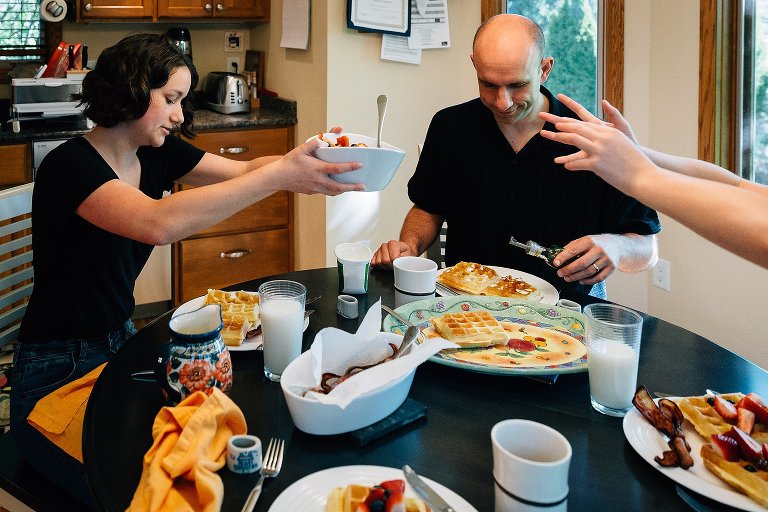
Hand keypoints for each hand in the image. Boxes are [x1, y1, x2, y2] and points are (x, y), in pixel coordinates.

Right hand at [267, 137, 364, 194]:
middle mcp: (317, 180)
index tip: (360, 165)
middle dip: (352, 187)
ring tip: (353, 188)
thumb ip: (313, 144)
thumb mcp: (301, 149)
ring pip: (333, 192)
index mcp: (317, 169)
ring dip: (344, 190)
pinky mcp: (311, 192)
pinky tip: (337, 188)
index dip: (350, 167)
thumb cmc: (289, 162)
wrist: (278, 177)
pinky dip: (334, 191)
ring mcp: (315, 188)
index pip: (337, 169)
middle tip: (363, 186)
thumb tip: (322, 140)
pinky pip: (325, 192)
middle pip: (339, 186)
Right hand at [371, 240, 416, 269]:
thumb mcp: (409, 254)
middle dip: (390, 265)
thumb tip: (400, 263)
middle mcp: (384, 246)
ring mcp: (379, 250)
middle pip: (384, 261)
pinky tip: (385, 264)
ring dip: (384, 266)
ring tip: (390, 264)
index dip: (396, 263)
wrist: (402, 250)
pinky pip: (373, 264)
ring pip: (378, 263)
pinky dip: (379, 266)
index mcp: (393, 243)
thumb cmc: (404, 252)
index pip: (392, 258)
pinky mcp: (374, 255)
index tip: (398, 262)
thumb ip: (404, 258)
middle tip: (394, 264)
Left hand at [539, 115, 654, 194]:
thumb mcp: (622, 142)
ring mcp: (599, 150)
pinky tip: (563, 164)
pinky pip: (577, 162)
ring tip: (550, 137)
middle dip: (561, 125)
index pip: (585, 124)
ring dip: (560, 138)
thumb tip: (602, 129)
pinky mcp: (597, 164)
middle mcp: (603, 137)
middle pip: (577, 128)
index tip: (559, 121)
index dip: (571, 122)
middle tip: (549, 124)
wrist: (643, 175)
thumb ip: (610, 134)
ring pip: (575, 139)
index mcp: (608, 132)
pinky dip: (569, 163)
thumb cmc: (633, 161)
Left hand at [553, 234, 621, 285]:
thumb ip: (572, 246)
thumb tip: (558, 255)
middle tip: (560, 273)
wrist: (617, 245)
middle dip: (568, 270)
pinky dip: (588, 281)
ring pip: (589, 272)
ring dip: (576, 277)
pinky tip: (581, 280)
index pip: (574, 250)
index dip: (563, 257)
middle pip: (581, 263)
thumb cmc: (597, 243)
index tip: (556, 263)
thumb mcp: (584, 240)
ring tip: (567, 278)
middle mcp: (599, 250)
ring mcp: (606, 260)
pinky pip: (598, 278)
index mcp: (590, 241)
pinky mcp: (611, 268)